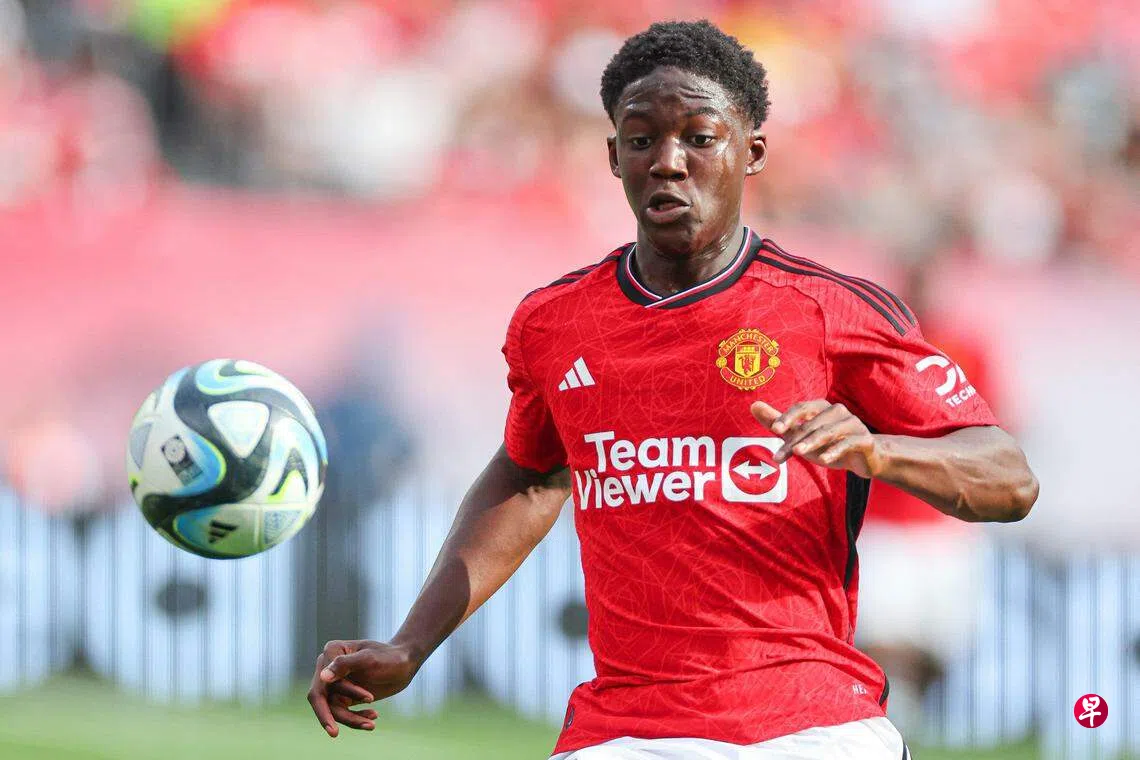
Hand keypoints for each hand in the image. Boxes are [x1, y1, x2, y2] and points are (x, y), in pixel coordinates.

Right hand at [307, 639, 420, 737]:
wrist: (404, 664)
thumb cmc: (388, 657)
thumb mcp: (369, 659)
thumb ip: (344, 665)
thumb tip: (322, 677)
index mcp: (331, 652)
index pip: (324, 680)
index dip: (342, 692)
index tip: (369, 698)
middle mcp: (328, 668)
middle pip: (321, 698)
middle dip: (327, 717)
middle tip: (334, 734)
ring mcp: (336, 683)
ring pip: (333, 709)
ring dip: (351, 719)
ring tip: (371, 724)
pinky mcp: (344, 696)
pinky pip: (343, 713)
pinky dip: (356, 718)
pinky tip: (373, 716)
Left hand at [750, 400, 882, 478]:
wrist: (864, 458)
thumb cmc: (828, 444)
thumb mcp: (801, 435)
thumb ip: (778, 422)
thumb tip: (753, 405)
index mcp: (821, 407)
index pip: (801, 408)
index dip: (788, 418)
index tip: (775, 430)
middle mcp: (837, 411)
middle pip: (811, 424)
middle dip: (794, 440)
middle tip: (778, 456)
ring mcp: (853, 424)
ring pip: (828, 432)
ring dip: (812, 443)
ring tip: (798, 453)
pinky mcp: (864, 439)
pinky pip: (848, 443)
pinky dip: (835, 451)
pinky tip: (825, 460)